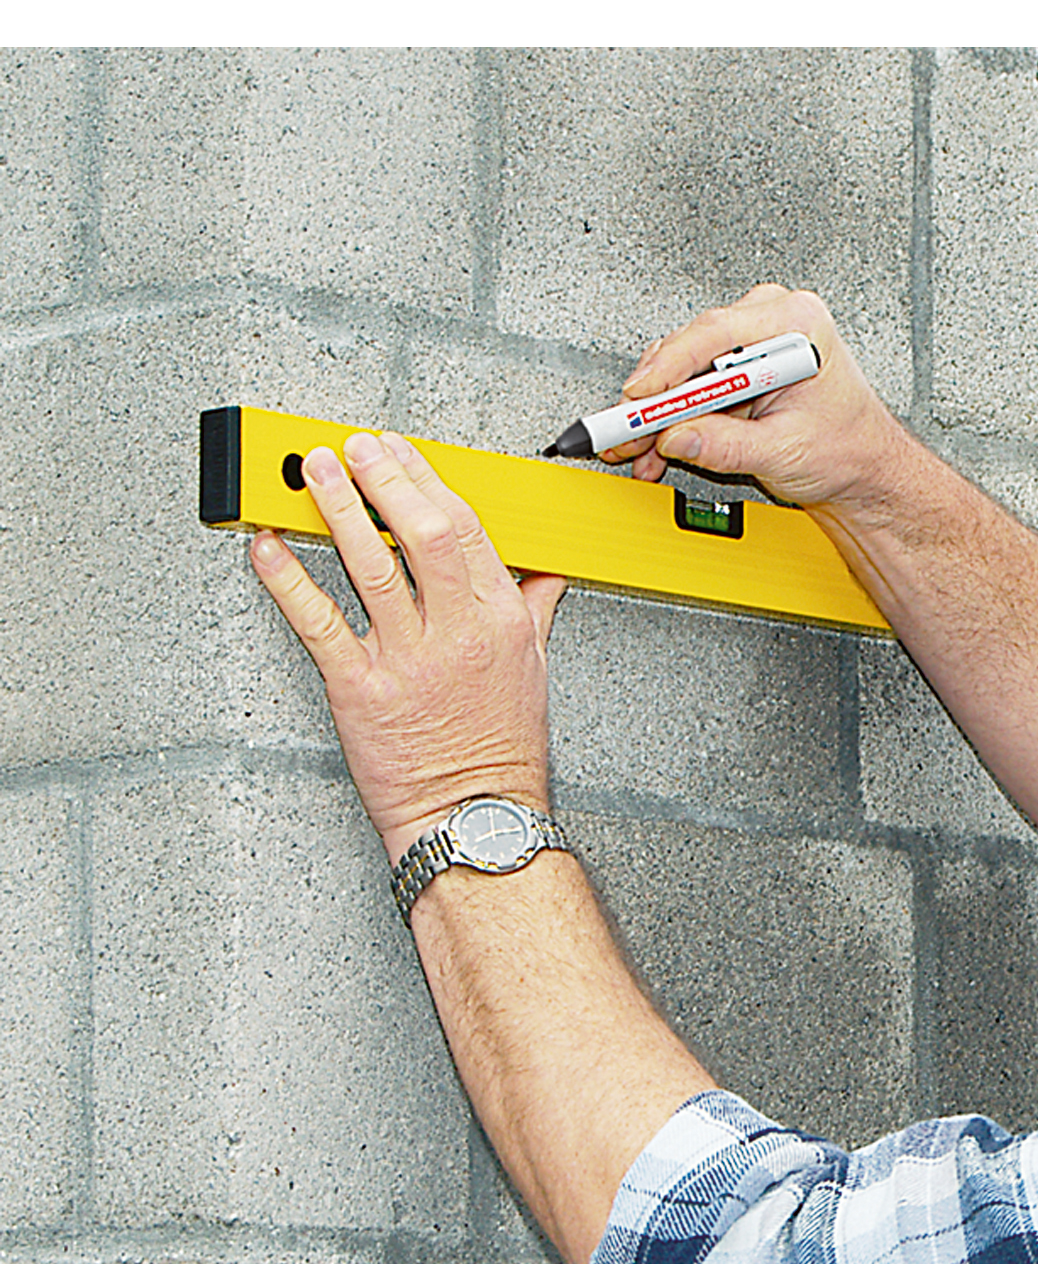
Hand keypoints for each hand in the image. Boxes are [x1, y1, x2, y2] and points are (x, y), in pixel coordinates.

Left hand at [249, 430, 565, 861]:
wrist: (475, 814)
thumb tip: (541, 574)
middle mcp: (457, 634)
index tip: (402, 454)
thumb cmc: (501, 752)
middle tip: (355, 448)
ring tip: (313, 471)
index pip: (466, 529)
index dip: (428, 481)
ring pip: (370, 566)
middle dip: (384, 479)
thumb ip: (532, 611)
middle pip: (421, 533)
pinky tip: (269, 545)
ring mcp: (408, 660)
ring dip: (338, 508)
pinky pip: (319, 623)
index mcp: (500, 621)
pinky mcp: (361, 689)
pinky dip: (288, 579)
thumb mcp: (533, 670)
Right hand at [603, 285, 920, 518]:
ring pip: (686, 370)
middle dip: (655, 398)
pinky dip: (675, 418)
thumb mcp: (784, 451)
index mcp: (796, 325)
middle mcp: (774, 321)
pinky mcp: (739, 366)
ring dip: (660, 414)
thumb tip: (677, 436)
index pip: (715, 333)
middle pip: (692, 350)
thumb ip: (726, 445)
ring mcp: (754, 341)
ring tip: (636, 448)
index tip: (640, 396)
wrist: (865, 469)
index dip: (668, 367)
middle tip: (623, 430)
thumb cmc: (848, 449)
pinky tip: (657, 447)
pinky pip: (695, 386)